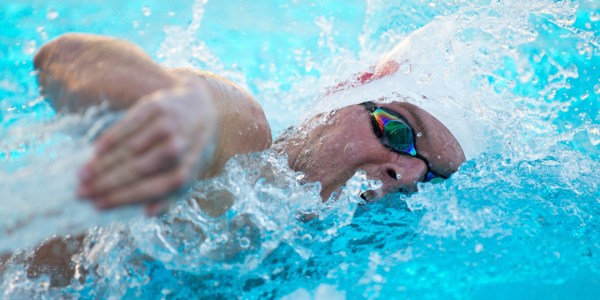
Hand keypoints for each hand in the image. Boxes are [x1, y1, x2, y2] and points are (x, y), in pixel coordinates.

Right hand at [77, 81, 216, 209]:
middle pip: (138, 169)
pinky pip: (130, 125)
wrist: (200, 109)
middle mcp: (179, 148)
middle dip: (106, 183)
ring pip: (130, 149)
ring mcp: (168, 126)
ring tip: (83, 175)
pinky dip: (111, 139)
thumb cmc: (186, 151)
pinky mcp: (157, 107)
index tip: (98, 205)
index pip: (152, 188)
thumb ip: (170, 196)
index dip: (123, 197)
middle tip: (82, 192)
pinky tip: (96, 151)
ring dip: (103, 163)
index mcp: (186, 170)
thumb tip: (148, 213)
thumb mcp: (187, 175)